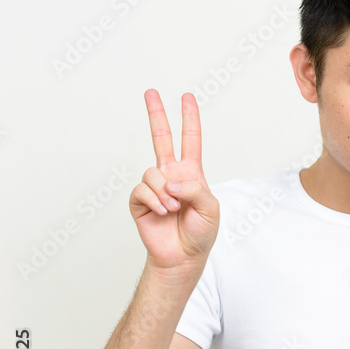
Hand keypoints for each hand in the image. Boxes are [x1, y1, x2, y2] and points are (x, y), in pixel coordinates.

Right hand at [128, 90, 219, 275]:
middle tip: (151, 92)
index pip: (191, 140)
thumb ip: (195, 189)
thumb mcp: (210, 208)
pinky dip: (154, 201)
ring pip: (153, 172)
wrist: (183, 256)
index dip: (190, 119)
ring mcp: (154, 187)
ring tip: (174, 209)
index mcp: (191, 173)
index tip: (186, 97)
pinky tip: (162, 212)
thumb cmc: (200, 233)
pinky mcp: (139, 200)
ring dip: (165, 192)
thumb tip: (171, 181)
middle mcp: (171, 175)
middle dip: (157, 115)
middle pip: (162, 139)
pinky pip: (142, 189)